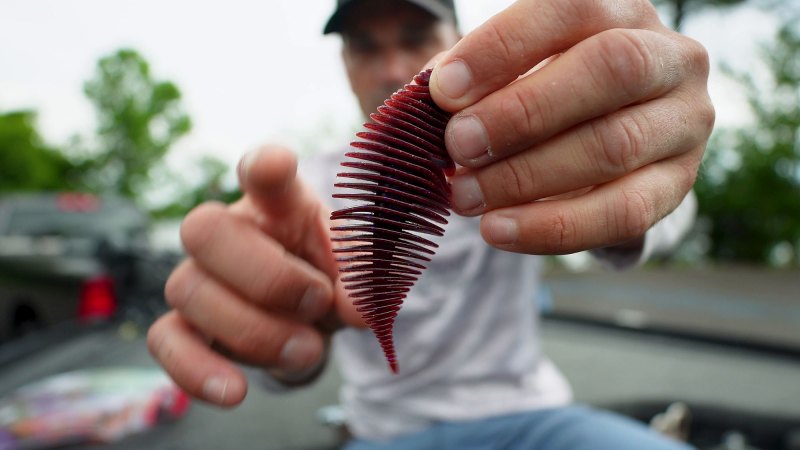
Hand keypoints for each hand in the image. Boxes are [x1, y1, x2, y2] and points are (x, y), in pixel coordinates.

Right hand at [147, 146, 362, 406]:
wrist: (313, 323)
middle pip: (204, 228)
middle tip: (317, 302)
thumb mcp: (361, 275)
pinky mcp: (185, 325)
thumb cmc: (332, 279)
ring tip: (307, 348)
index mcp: (280, 205)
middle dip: (267, 276)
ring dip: (255, 331)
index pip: (264, 174)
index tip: (276, 164)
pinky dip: (198, 371)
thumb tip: (361, 309)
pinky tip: (235, 392)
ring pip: (188, 290)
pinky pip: (166, 342)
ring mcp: (201, 276)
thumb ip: (367, 282)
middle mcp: (231, 232)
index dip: (265, 166)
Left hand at [429, 0, 713, 253]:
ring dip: (526, 177)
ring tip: (464, 196)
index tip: (443, 91)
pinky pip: (622, 213)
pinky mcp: (678, 184)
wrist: (617, 139)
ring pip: (613, 146)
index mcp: (621, 11)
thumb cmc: (551, 95)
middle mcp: (670, 57)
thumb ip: (477, 80)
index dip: (502, 48)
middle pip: (609, 70)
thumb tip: (428, 99)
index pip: (569, 9)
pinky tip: (498, 230)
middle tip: (458, 146)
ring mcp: (684, 123)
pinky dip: (552, 227)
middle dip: (522, 112)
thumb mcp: (517, 72)